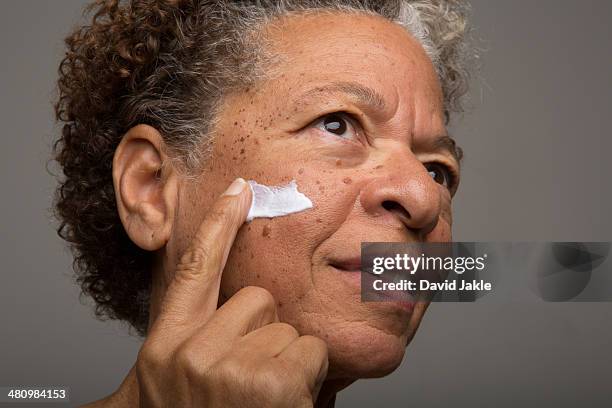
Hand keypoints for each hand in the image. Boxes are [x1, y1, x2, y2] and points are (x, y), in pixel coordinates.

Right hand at [90, 178, 327, 407]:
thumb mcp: (183, 374)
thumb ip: (207, 333)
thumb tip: (250, 297)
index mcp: (169, 341)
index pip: (195, 269)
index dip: (218, 224)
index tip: (241, 189)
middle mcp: (192, 350)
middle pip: (258, 300)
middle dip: (264, 332)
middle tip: (248, 377)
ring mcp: (228, 368)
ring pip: (287, 329)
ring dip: (286, 361)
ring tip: (262, 399)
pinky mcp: (270, 382)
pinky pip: (310, 353)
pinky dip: (306, 379)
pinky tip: (281, 406)